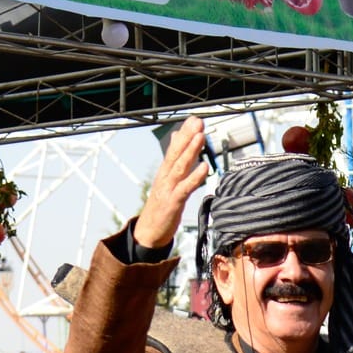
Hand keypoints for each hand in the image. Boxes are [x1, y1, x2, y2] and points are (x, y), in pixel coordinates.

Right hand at [133, 116, 208, 251]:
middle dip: (187, 137)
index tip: (194, 119)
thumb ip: (174, 160)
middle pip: (176, 153)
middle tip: (197, 121)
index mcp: (165, 172)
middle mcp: (165, 178)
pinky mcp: (173, 203)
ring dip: (190, 151)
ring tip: (200, 136)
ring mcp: (168, 190)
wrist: (148, 233)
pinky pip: (185, 188)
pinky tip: (204, 167)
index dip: (184, 134)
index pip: (174, 149)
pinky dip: (194, 177)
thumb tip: (176, 139)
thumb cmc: (160, 207)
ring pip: (180, 167)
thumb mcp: (167, 182)